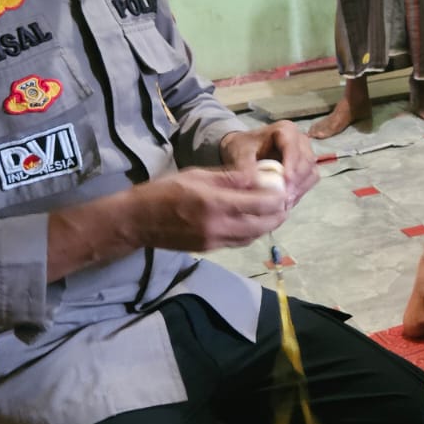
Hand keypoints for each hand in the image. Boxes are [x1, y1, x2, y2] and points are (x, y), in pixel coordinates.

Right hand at [134, 166, 288, 250]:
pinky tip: (255, 221)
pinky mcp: (210, 249)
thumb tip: (259, 175)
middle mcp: (218, 225)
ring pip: (253, 236)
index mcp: (215, 203)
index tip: (286, 189)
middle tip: (286, 201)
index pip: (260, 203)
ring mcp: (215, 241)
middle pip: (262, 224)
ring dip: (268, 225)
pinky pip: (240, 242)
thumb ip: (231, 178)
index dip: (278, 198)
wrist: (137, 221)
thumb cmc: (165, 191)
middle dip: (279, 214)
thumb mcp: (198, 175)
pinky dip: (252, 232)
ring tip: (276, 211)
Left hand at [220, 121, 319, 205]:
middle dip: (297, 180)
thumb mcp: (239, 154)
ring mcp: (306, 154)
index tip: (286, 183)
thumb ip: (244, 167)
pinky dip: (300, 191)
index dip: (292, 165)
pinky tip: (288, 201)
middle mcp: (300, 140)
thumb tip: (249, 183)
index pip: (293, 148)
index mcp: (285, 130)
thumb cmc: (243, 147)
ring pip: (312, 172)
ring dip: (300, 188)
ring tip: (286, 202)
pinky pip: (310, 180)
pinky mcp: (306, 168)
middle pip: (307, 161)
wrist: (245, 151)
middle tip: (285, 198)